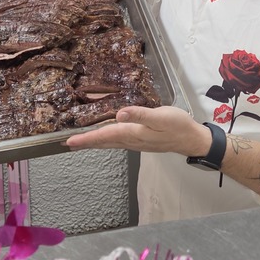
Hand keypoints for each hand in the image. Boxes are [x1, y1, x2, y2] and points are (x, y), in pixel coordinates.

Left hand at [64, 106, 210, 156]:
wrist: (191, 139)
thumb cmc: (177, 126)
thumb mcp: (160, 117)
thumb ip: (140, 115)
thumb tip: (120, 114)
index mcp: (133, 133)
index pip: (105, 136)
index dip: (87, 138)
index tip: (70, 142)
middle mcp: (132, 141)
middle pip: (104, 142)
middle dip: (86, 143)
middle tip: (68, 145)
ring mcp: (136, 143)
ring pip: (110, 143)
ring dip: (95, 143)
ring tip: (81, 142)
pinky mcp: (141, 141)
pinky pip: (117, 142)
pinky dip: (106, 140)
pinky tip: (105, 138)